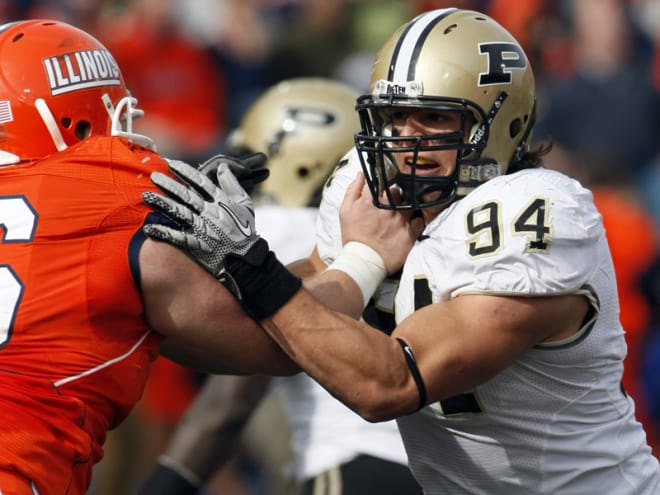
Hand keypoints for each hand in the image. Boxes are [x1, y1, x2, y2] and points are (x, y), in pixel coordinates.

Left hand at [142, 160, 300, 317]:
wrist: (247, 258)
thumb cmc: (246, 230)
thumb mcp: (245, 204)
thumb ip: (232, 184)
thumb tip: (222, 167)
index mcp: (222, 202)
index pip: (201, 183)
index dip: (185, 172)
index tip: (171, 164)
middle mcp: (211, 213)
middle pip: (187, 196)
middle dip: (169, 184)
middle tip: (154, 176)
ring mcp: (203, 229)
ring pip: (179, 213)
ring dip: (162, 204)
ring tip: (147, 196)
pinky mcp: (198, 245)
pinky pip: (178, 237)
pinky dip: (163, 232)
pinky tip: (149, 227)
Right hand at [340, 173, 423, 273]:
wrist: (362, 261)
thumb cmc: (353, 236)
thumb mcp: (345, 210)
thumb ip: (353, 189)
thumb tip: (361, 174)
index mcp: (371, 200)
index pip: (383, 181)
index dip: (383, 185)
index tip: (383, 191)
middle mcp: (388, 208)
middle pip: (398, 192)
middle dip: (394, 196)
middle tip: (390, 205)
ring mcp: (400, 221)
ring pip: (410, 204)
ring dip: (405, 208)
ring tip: (399, 215)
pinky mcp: (409, 234)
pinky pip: (419, 220)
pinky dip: (415, 221)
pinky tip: (409, 224)